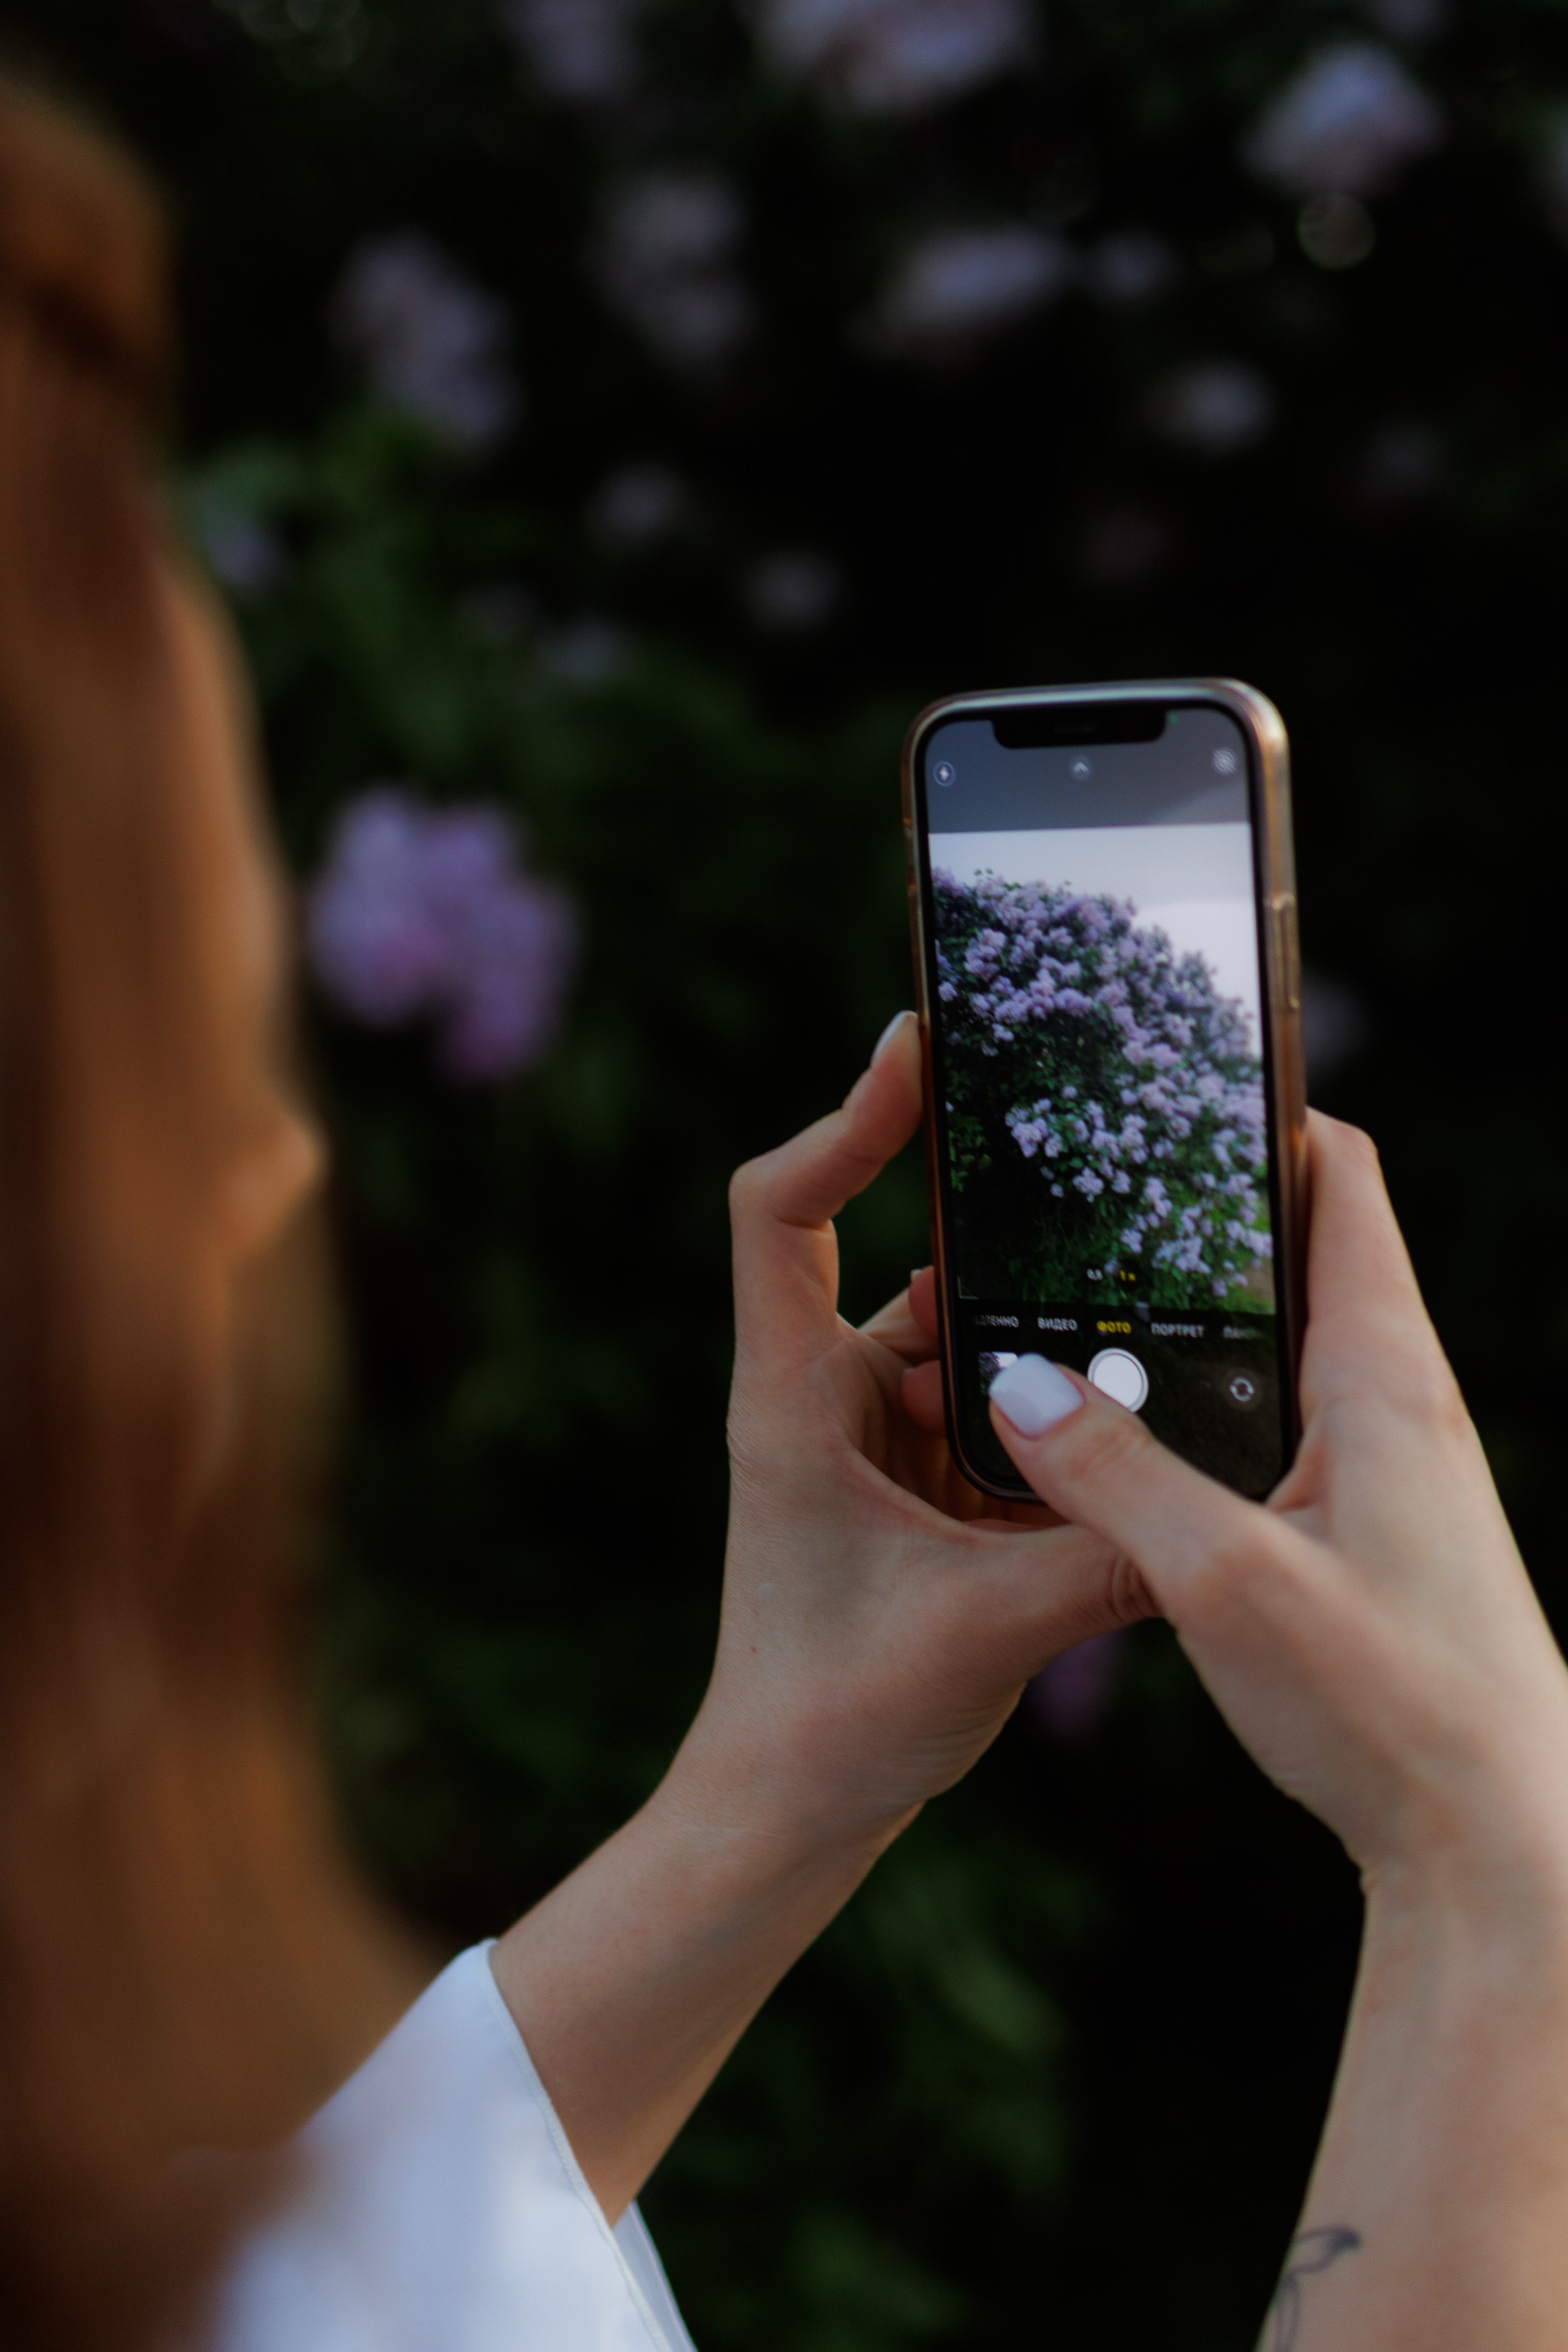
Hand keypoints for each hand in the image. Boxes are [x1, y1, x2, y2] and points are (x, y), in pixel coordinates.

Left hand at [680, 1011, 1152, 1857]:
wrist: (793, 1806)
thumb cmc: (833, 1716)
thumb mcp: (981, 1630)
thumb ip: (1101, 1561)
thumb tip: (1222, 1509)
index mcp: (794, 1397)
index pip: (777, 1211)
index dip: (843, 1120)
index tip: (917, 1053)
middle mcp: (835, 1395)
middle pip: (921, 1263)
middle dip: (1014, 1237)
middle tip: (1111, 1174)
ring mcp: (885, 1436)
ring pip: (984, 1343)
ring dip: (1058, 1344)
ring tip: (1159, 1325)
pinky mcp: (934, 1482)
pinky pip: (1010, 1411)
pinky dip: (1069, 1413)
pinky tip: (1147, 1423)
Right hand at [985, 1110, 1567, 1887]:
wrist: (1500, 1840)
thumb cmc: (1394, 1706)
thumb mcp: (1222, 1582)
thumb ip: (1111, 1474)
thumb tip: (1014, 1385)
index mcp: (1385, 1373)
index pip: (1342, 1178)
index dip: (1263, 1114)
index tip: (1165, 1089)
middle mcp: (1401, 1397)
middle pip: (1308, 1243)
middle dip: (1204, 1205)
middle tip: (1086, 1193)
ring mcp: (1392, 1460)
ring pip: (1291, 1333)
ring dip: (1204, 1305)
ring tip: (1085, 1297)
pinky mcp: (1372, 1520)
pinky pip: (1288, 1410)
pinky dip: (1217, 1388)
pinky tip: (1138, 1428)